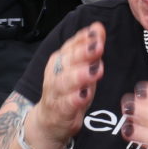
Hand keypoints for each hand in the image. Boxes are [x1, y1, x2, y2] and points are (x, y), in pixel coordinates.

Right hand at [29, 22, 105, 148]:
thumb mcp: (81, 68)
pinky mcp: (59, 112)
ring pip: (65, 82)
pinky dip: (74, 99)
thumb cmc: (69, 92)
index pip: (71, 45)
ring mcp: (56, 93)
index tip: (97, 32)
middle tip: (98, 47)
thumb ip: (89, 48)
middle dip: (83, 53)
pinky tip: (84, 95)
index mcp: (60, 60)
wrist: (49, 122)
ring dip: (80, 75)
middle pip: (68, 61)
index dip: (84, 39)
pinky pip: (66, 104)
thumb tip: (98, 27)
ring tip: (95, 70)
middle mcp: (56, 74)